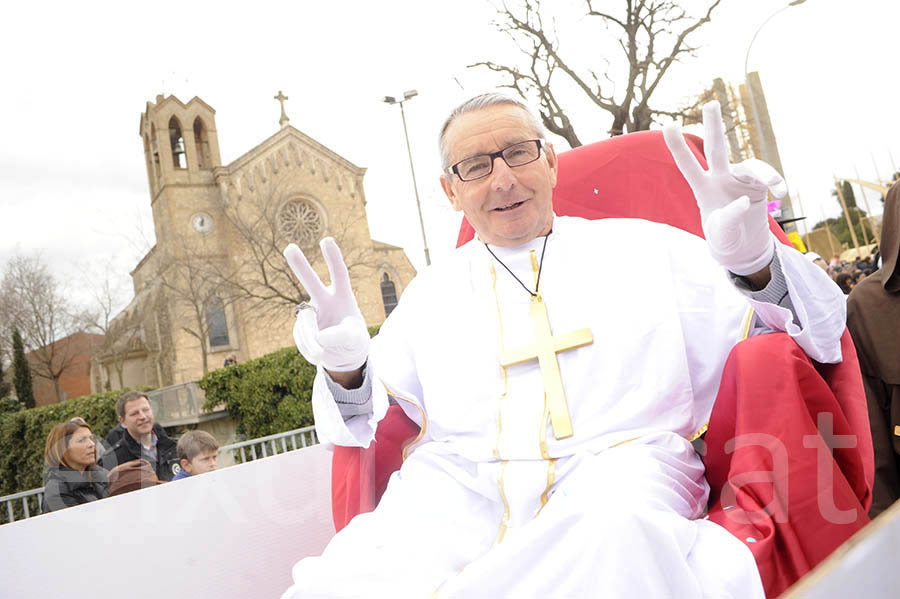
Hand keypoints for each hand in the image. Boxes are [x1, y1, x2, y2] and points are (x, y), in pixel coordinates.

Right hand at [283, 238, 368, 371]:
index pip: (339, 275)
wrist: (342, 353)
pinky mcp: (300, 326)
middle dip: (300, 265)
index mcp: (342, 297)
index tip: (326, 240)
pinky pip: (301, 338)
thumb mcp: (354, 339)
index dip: (333, 258)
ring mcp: (310, 312)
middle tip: (290, 248)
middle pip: (311, 281)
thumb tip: (319, 336)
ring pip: (305, 323)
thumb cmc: (352, 340)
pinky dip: (310, 350)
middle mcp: (324, 300)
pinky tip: (319, 353)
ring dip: (312, 342)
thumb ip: (341, 336)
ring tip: (322, 354)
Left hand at [663, 101, 785, 275]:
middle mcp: (720, 178)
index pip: (688, 165)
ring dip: (762, 173)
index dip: (678, 147)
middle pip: (717, 149)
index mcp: (703, 189)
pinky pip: (768, 177)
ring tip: (771, 186)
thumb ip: (728, 219)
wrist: (743, 247)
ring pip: (751, 166)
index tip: (669, 125)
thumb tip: (743, 200)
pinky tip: (779, 194)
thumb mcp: (721, 234)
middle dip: (714, 126)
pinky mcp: (758, 185)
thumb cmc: (724, 239)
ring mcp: (739, 179)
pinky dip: (775, 183)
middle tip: (711, 104)